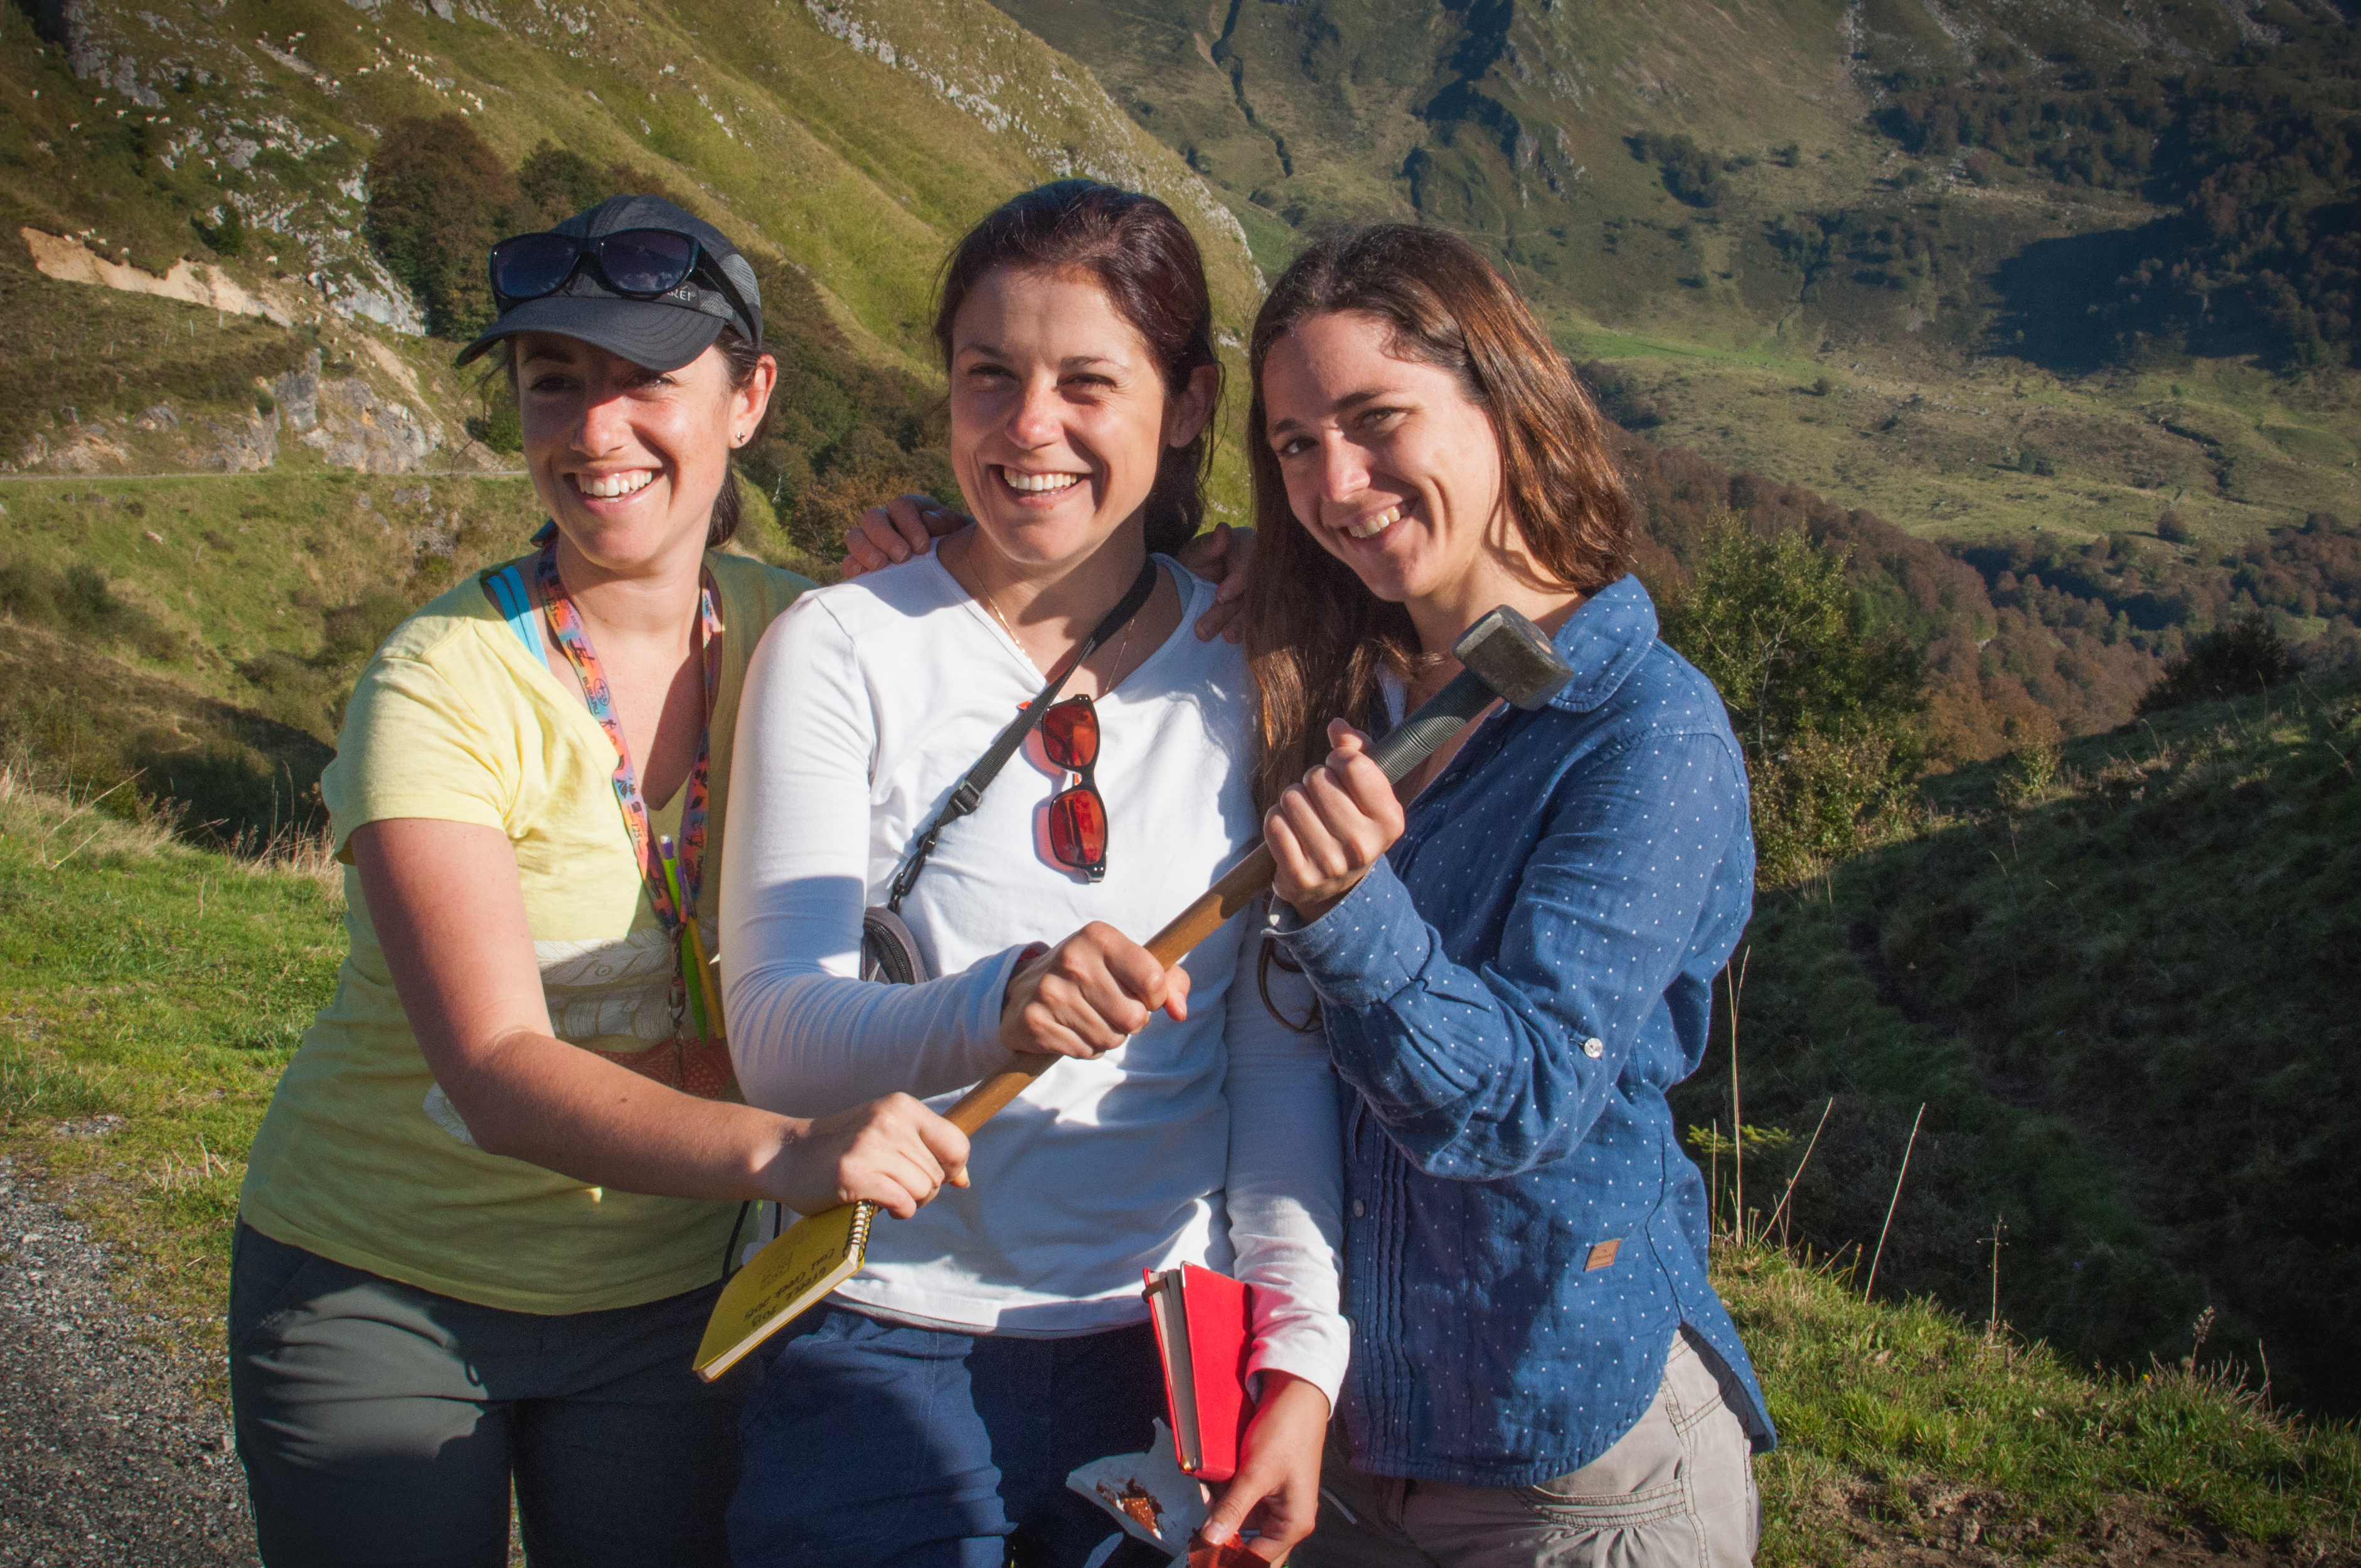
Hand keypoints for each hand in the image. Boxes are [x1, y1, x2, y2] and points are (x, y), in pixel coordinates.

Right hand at [767, 1092, 969, 1219]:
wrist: (786, 1155)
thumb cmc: (843, 1150)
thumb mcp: (888, 1136)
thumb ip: (927, 1151)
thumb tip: (964, 1180)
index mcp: (902, 1106)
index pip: (957, 1144)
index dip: (951, 1169)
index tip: (928, 1175)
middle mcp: (889, 1120)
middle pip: (939, 1174)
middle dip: (923, 1190)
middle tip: (893, 1187)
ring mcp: (870, 1146)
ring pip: (923, 1190)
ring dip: (909, 1202)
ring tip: (882, 1193)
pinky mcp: (854, 1174)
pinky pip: (902, 1203)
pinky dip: (897, 1211)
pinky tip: (877, 1205)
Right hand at [839, 493, 968, 577]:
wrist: (961, 577)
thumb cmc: (961, 551)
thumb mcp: (961, 534)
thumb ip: (947, 523)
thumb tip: (927, 519)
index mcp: (913, 510)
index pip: (900, 505)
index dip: (908, 523)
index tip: (923, 547)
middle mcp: (889, 523)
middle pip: (872, 518)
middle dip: (885, 536)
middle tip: (902, 557)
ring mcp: (874, 545)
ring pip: (855, 536)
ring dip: (865, 550)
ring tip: (881, 566)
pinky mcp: (865, 567)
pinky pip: (849, 562)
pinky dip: (853, 566)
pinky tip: (865, 575)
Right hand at [999, 923, 1190, 1058]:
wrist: (1023, 991)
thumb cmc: (1090, 976)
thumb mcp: (1127, 962)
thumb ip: (1169, 981)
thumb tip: (1180, 1011)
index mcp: (1099, 936)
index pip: (1154, 979)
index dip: (1155, 996)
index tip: (1142, 993)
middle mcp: (1072, 960)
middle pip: (1134, 1017)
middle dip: (1132, 1021)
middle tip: (1112, 1007)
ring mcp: (1050, 991)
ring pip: (1111, 1038)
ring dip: (1108, 1035)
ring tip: (1090, 1016)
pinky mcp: (1035, 1021)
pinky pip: (1085, 1051)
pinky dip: (1085, 1047)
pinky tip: (1072, 1028)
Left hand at [1175, 521, 1254, 641]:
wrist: (1192, 586)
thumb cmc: (1197, 563)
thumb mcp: (1196, 553)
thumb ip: (1209, 545)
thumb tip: (1223, 530)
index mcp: (1249, 545)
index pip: (1253, 562)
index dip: (1239, 580)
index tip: (1220, 596)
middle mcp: (1263, 567)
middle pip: (1256, 590)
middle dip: (1231, 611)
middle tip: (1204, 630)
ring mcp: (1266, 590)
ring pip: (1259, 610)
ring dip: (1241, 625)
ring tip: (1225, 638)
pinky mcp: (1264, 610)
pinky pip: (1262, 623)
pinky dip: (1249, 632)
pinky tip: (1236, 640)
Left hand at [1197, 1372, 1330, 1561]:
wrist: (1293, 1393)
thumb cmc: (1285, 1433)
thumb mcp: (1256, 1474)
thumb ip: (1233, 1510)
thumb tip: (1210, 1542)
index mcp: (1292, 1524)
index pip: (1256, 1560)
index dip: (1226, 1559)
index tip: (1199, 1553)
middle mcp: (1285, 1518)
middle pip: (1244, 1540)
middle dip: (1219, 1525)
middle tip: (1199, 1516)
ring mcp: (1272, 1500)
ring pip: (1236, 1516)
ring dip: (1218, 1503)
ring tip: (1207, 1484)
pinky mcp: (1262, 1483)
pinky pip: (1236, 1495)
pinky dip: (1222, 1488)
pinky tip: (1210, 1475)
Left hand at [1264, 720, 1404, 922]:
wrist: (1335, 884)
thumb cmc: (1350, 820)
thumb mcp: (1367, 788)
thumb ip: (1357, 749)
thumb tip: (1337, 725)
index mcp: (1389, 820)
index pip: (1353, 764)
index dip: (1340, 759)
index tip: (1340, 770)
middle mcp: (1363, 846)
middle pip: (1317, 779)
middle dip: (1313, 780)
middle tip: (1320, 798)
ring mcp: (1331, 865)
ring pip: (1291, 798)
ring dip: (1293, 800)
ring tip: (1305, 815)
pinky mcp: (1300, 877)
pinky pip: (1274, 825)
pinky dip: (1276, 820)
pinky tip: (1290, 831)